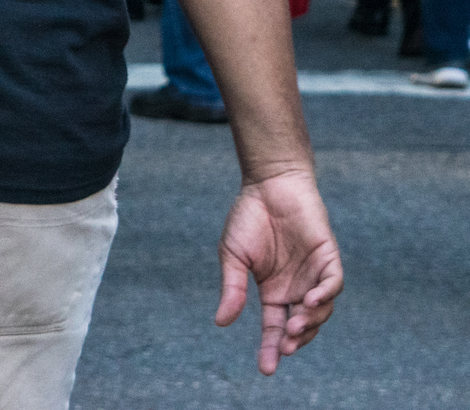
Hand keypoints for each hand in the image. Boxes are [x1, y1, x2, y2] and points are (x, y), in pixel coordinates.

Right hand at [216, 169, 342, 375]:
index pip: (274, 328)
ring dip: (310, 322)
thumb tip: (222, 322)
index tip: (266, 370)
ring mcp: (314, 275)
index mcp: (273, 291)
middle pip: (301, 326)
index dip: (271, 348)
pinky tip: (310, 302)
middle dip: (293, 340)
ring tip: (294, 327)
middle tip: (283, 347)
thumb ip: (231, 288)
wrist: (269, 184)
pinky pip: (333, 284)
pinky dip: (324, 296)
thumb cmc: (248, 218)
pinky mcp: (328, 258)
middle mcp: (297, 289)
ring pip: (321, 310)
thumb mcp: (233, 256)